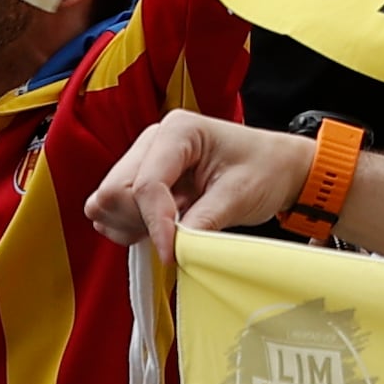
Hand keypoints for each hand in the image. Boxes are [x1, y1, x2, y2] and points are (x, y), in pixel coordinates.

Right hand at [84, 107, 306, 250]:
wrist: (277, 168)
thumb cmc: (265, 169)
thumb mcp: (241, 195)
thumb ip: (205, 220)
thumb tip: (176, 249)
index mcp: (179, 130)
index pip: (145, 184)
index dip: (156, 224)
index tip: (172, 253)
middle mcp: (154, 141)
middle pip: (115, 191)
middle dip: (142, 222)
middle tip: (178, 235)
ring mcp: (143, 160)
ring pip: (106, 202)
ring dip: (133, 225)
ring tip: (175, 227)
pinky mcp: (140, 180)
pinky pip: (112, 211)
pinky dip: (130, 227)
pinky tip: (165, 226)